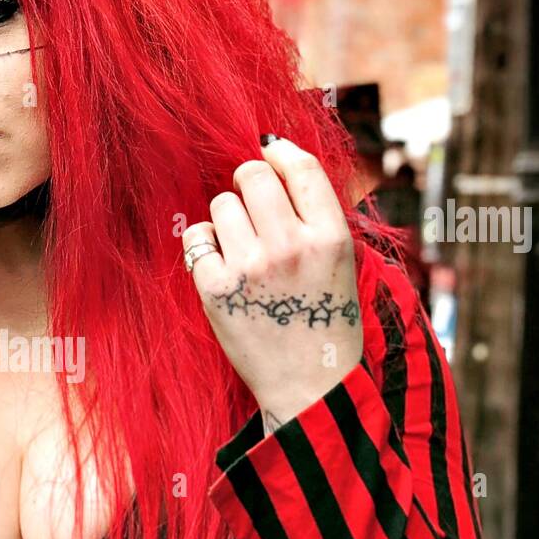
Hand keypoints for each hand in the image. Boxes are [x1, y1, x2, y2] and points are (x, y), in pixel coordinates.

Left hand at [181, 136, 362, 431]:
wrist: (310, 386)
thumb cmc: (325, 320)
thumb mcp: (342, 262)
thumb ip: (315, 214)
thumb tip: (276, 156)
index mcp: (331, 236)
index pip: (301, 166)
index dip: (280, 152)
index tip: (270, 153)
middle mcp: (291, 246)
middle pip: (253, 175)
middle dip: (249, 182)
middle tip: (253, 207)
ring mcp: (251, 267)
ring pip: (222, 203)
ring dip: (228, 217)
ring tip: (242, 246)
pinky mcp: (216, 289)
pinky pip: (196, 235)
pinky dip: (204, 244)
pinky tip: (221, 263)